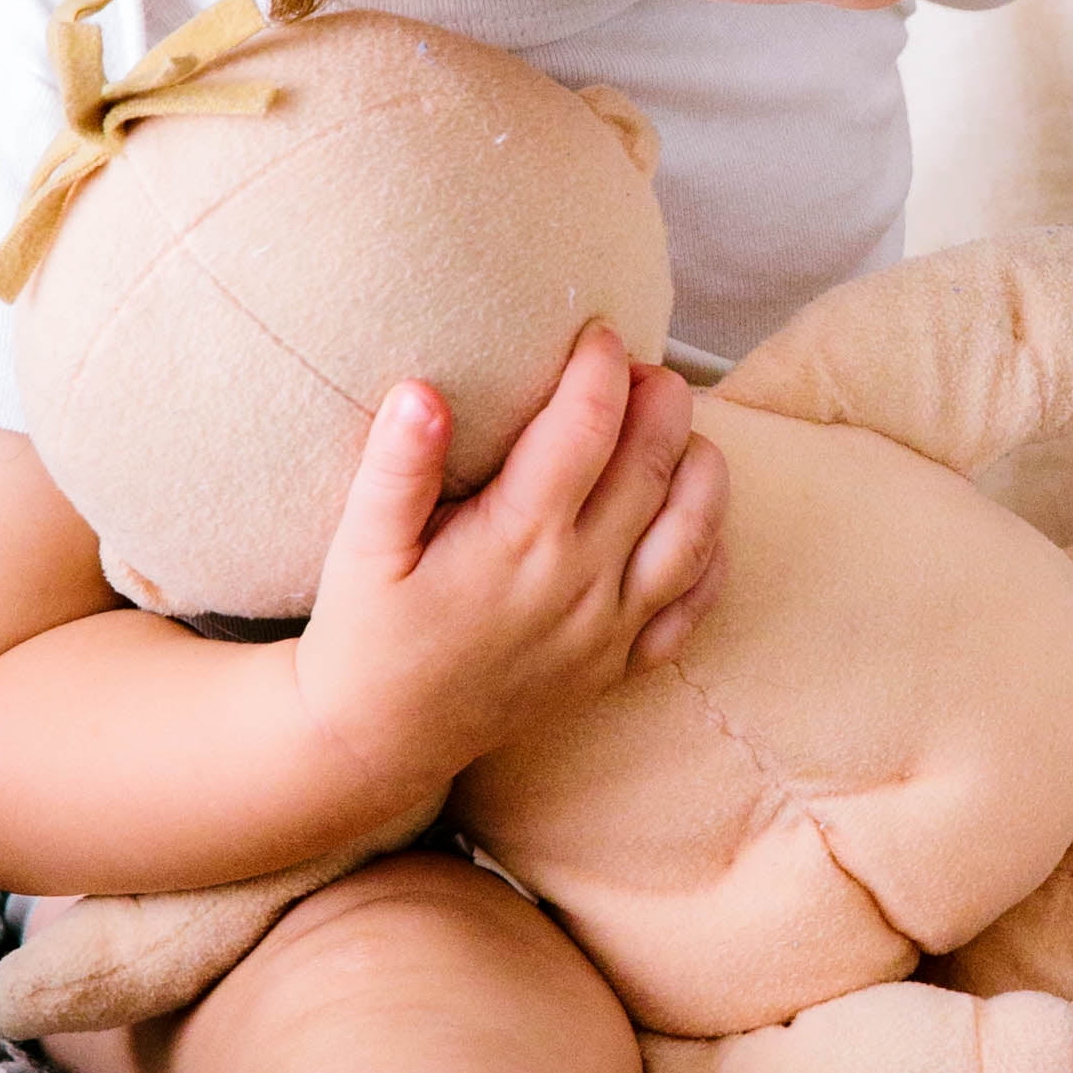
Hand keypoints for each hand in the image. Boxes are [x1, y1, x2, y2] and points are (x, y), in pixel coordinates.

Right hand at [293, 326, 725, 815]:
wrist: (377, 741)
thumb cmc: (364, 634)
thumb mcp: (360, 549)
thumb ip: (396, 468)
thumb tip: (422, 391)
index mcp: (518, 540)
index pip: (586, 427)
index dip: (601, 367)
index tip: (597, 330)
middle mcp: (579, 581)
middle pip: (653, 465)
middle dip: (660, 399)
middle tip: (641, 367)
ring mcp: (607, 629)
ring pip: (694, 532)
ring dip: (701, 467)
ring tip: (678, 426)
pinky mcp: (616, 667)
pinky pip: (692, 608)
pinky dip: (712, 554)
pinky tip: (697, 517)